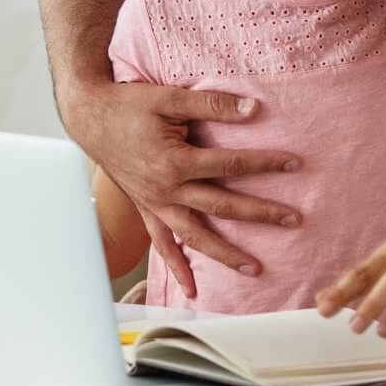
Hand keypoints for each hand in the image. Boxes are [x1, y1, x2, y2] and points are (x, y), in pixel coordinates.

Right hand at [59, 76, 299, 294]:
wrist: (90, 117)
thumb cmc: (129, 104)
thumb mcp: (170, 98)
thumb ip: (212, 105)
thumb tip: (253, 109)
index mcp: (175, 162)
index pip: (231, 165)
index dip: (265, 164)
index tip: (295, 164)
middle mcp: (166, 190)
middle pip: (222, 207)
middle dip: (260, 214)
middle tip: (293, 220)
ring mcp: (155, 204)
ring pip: (195, 236)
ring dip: (225, 254)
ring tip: (255, 269)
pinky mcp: (146, 209)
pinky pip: (162, 244)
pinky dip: (177, 266)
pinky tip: (192, 287)